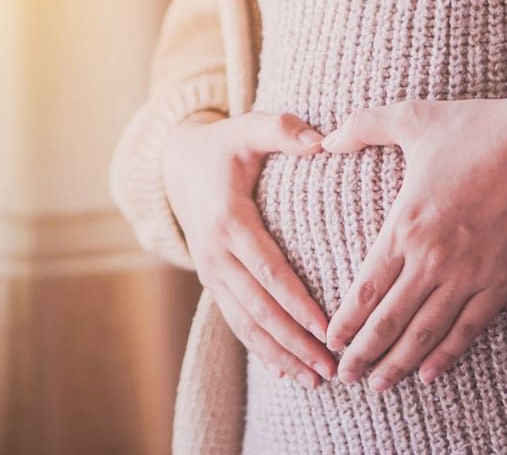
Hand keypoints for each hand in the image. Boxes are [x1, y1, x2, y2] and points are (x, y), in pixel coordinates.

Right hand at [164, 108, 337, 389]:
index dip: (296, 302)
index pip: (268, 270)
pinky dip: (260, 349)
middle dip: (295, 341)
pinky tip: (286, 371)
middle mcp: (216, 254)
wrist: (175, 162)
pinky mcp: (213, 280)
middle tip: (331, 367)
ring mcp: (211, 271)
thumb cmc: (223, 145)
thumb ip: (283, 130)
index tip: (326, 328)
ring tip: (314, 380)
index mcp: (229, 220)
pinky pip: (236, 320)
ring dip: (279, 355)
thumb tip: (323, 141)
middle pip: (259, 308)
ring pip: (246, 323)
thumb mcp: (248, 127)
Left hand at [320, 91, 506, 391]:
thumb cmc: (476, 128)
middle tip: (344, 377)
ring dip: (399, 363)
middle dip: (363, 354)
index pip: (366, 289)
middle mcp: (433, 258)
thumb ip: (363, 126)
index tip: (330, 340)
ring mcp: (470, 274)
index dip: (346, 321)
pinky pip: (469, 328)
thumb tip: (324, 138)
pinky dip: (447, 354)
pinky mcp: (502, 280)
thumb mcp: (412, 117)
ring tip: (379, 384)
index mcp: (405, 225)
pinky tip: (430, 373)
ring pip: (425, 332)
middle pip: (389, 321)